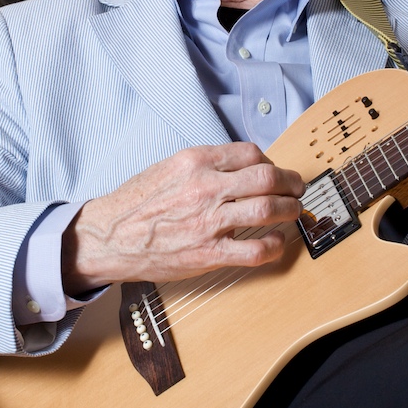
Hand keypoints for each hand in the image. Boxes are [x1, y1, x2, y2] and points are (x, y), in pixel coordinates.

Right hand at [61, 143, 304, 293]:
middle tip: (298, 188)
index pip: (251, 153)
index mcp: (196, 162)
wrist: (109, 236)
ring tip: (294, 211)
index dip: (272, 161)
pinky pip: (255, 250)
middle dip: (291, 182)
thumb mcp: (169, 167)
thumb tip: (241, 165)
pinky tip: (276, 242)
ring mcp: (209, 221)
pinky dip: (274, 246)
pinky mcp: (209, 253)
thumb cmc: (137, 203)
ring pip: (268, 210)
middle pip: (268, 177)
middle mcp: (206, 188)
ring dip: (290, 210)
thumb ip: (205, 164)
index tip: (275, 170)